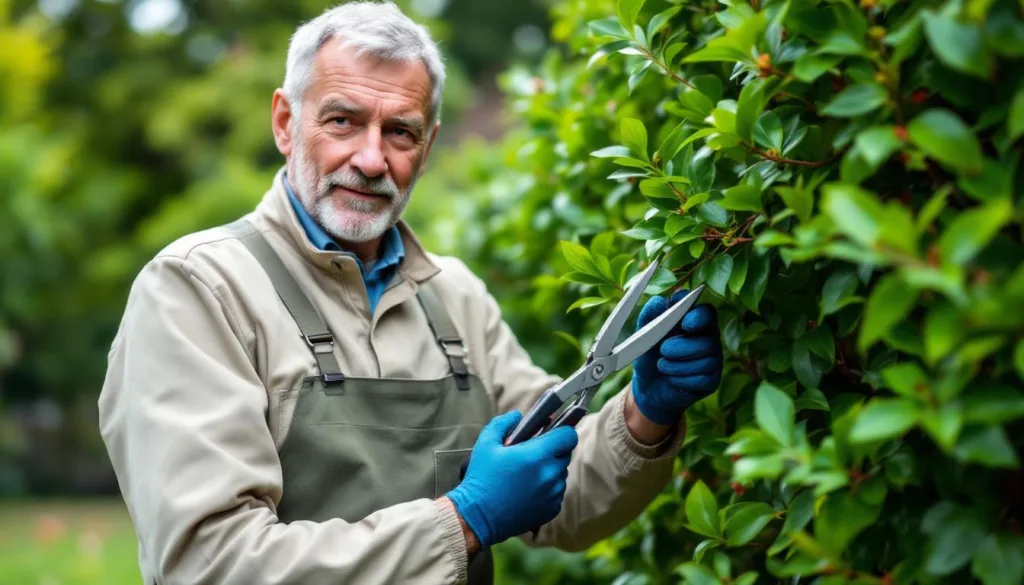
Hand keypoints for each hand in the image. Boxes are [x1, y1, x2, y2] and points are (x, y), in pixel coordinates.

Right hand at [445, 411, 577, 548]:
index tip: (551, 432)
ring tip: (527, 474)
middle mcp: (550, 474)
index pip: (569, 436)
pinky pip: (557, 493)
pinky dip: (547, 489)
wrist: (477, 516)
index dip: (562, 431)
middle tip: (533, 453)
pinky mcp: (551, 510)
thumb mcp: (486, 443)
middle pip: (565, 454)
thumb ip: (503, 423)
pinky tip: (528, 490)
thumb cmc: (481, 478)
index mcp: (537, 455)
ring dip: (550, 470)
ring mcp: (552, 494)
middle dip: (553, 450)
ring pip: (561, 474)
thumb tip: (517, 416)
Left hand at [630, 289, 721, 424]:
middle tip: (663, 350)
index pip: (707, 313)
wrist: (647, 387)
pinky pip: (702, 380)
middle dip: (682, 347)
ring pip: (705, 362)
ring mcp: (713, 361)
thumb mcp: (643, 335)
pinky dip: (681, 380)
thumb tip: (659, 300)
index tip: (685, 324)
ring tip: (662, 365)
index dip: (699, 317)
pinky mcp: (711, 381)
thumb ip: (649, 316)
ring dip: (677, 365)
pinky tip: (671, 379)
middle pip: (708, 341)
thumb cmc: (648, 354)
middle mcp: (709, 339)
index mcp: (695, 321)